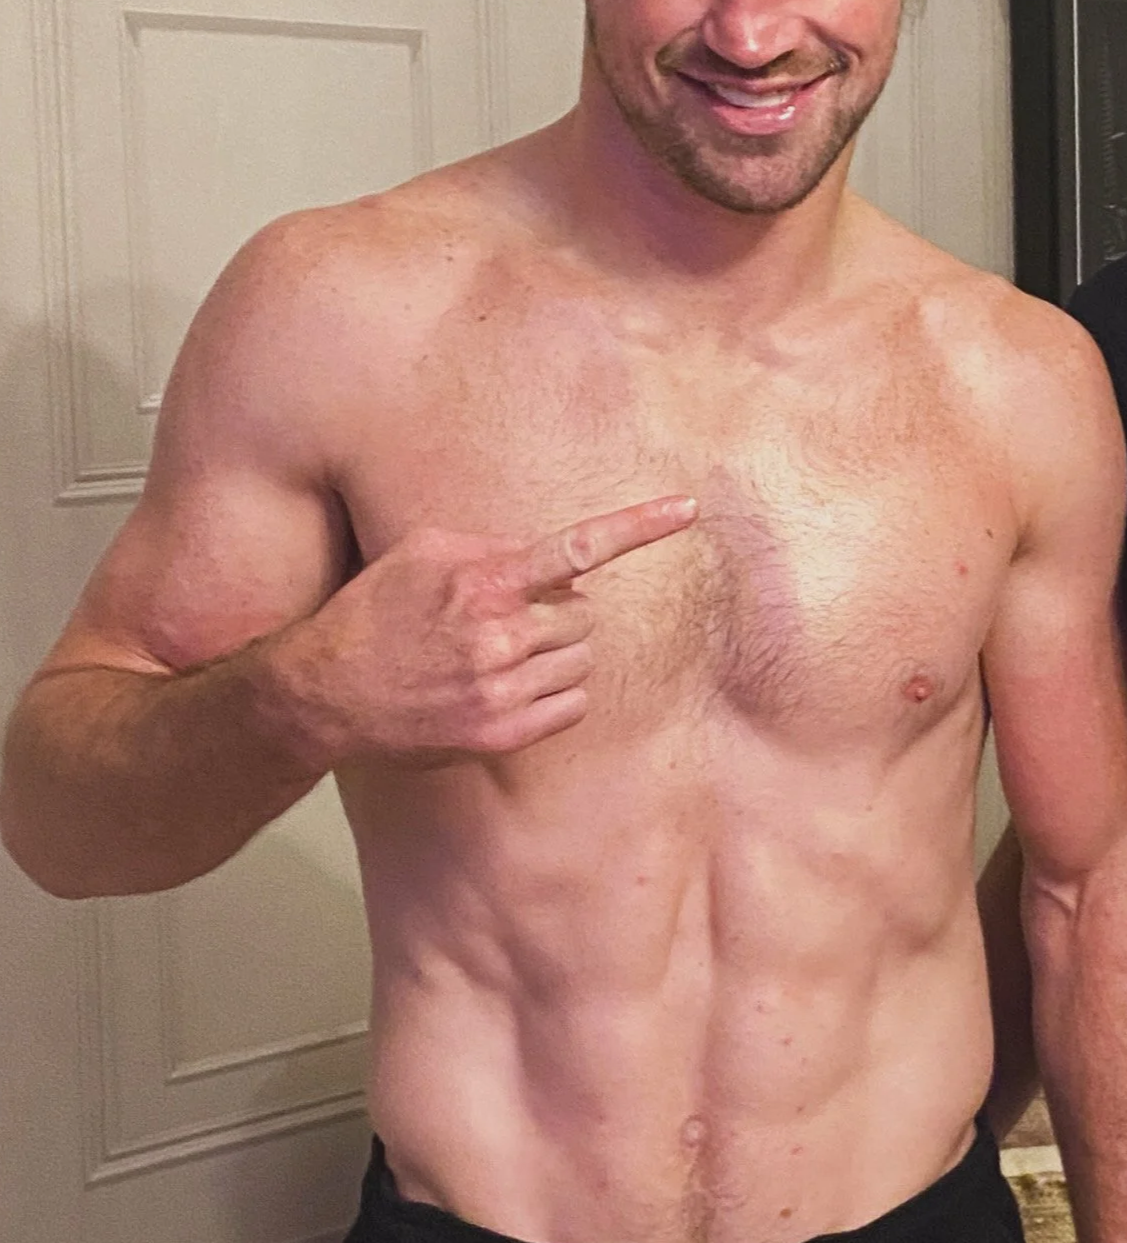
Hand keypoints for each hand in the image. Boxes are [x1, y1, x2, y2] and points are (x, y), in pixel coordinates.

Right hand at [267, 498, 698, 764]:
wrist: (325, 692)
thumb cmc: (373, 611)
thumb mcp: (420, 552)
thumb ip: (487, 545)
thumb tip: (546, 558)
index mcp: (483, 582)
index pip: (577, 548)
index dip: (638, 526)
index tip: (686, 508)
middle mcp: (498, 635)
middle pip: (585, 616)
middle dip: (559, 615)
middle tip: (510, 620)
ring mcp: (501, 689)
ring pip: (582, 662)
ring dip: (558, 655)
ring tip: (503, 655)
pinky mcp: (501, 734)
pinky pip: (572, 706)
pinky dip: (556, 695)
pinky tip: (512, 687)